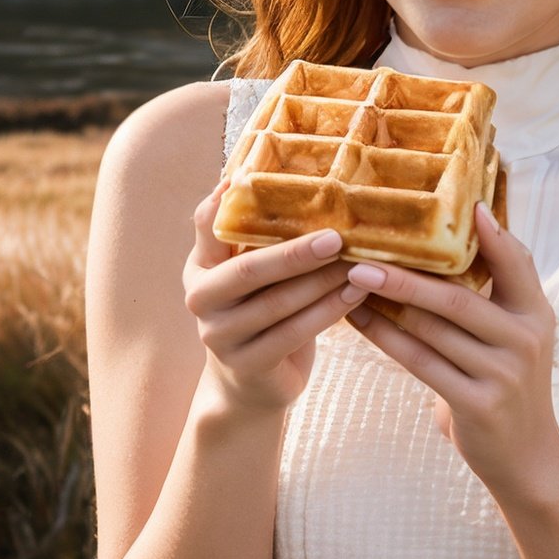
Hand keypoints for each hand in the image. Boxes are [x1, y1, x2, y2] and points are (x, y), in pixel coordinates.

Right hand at [182, 177, 370, 415]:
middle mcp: (201, 299)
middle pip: (249, 269)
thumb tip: (288, 178)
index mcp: (200, 266)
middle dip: (296, 252)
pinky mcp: (249, 364)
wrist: (249, 383)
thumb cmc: (259, 310)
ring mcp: (221, 336)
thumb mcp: (248, 273)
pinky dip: (328, 311)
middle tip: (337, 236)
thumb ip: (256, 236)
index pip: (206, 226)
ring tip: (358, 263)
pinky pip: (294, 333)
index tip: (246, 175)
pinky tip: (355, 293)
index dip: (223, 203)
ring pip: (277, 302)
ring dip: (322, 281)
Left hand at [342, 202, 558, 497]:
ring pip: (431, 329)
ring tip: (350, 282)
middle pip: (456, 297)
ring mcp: (503, 373)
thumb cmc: (510, 380)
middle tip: (361, 256)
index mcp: (535, 313)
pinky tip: (359, 321)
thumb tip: (472, 226)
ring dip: (386, 304)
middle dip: (404, 274)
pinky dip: (385, 339)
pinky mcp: (478, 403)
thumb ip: (502, 289)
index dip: (493, 235)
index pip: (517, 263)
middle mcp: (524, 339)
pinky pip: (420, 362)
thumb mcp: (520, 332)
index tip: (467, 205)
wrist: (527, 457)